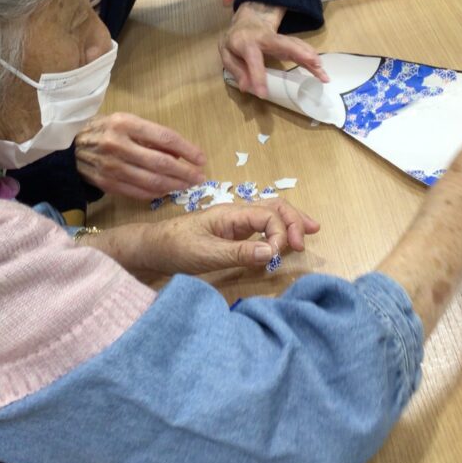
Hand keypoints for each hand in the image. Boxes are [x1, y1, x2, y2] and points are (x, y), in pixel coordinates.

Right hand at [76, 113, 205, 198]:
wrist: (69, 148)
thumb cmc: (104, 131)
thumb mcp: (126, 122)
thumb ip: (151, 137)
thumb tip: (180, 154)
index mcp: (125, 124)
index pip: (165, 138)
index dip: (187, 150)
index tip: (201, 159)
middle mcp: (117, 145)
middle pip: (161, 163)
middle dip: (185, 172)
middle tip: (200, 177)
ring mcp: (110, 167)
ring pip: (151, 181)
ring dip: (174, 185)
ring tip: (188, 185)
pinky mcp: (106, 183)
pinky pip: (138, 192)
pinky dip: (156, 193)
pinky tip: (167, 191)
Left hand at [132, 200, 319, 275]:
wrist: (152, 248)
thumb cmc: (175, 248)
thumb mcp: (206, 254)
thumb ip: (238, 252)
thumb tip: (272, 252)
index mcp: (231, 213)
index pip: (267, 215)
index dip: (279, 233)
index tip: (278, 255)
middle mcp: (236, 213)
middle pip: (274, 207)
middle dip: (293, 220)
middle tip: (306, 241)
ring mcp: (234, 222)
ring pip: (269, 214)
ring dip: (289, 222)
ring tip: (309, 232)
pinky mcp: (231, 233)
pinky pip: (260, 226)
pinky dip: (277, 230)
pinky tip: (283, 240)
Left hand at [220, 1, 327, 97]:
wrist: (247, 20)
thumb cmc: (235, 40)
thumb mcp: (227, 53)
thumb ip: (236, 70)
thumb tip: (247, 88)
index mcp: (246, 42)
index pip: (254, 61)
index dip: (258, 77)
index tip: (263, 94)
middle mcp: (266, 38)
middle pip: (284, 44)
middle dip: (300, 53)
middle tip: (315, 64)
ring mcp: (279, 39)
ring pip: (296, 45)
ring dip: (311, 58)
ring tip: (323, 73)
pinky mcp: (287, 42)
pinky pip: (300, 49)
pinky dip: (312, 59)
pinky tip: (321, 71)